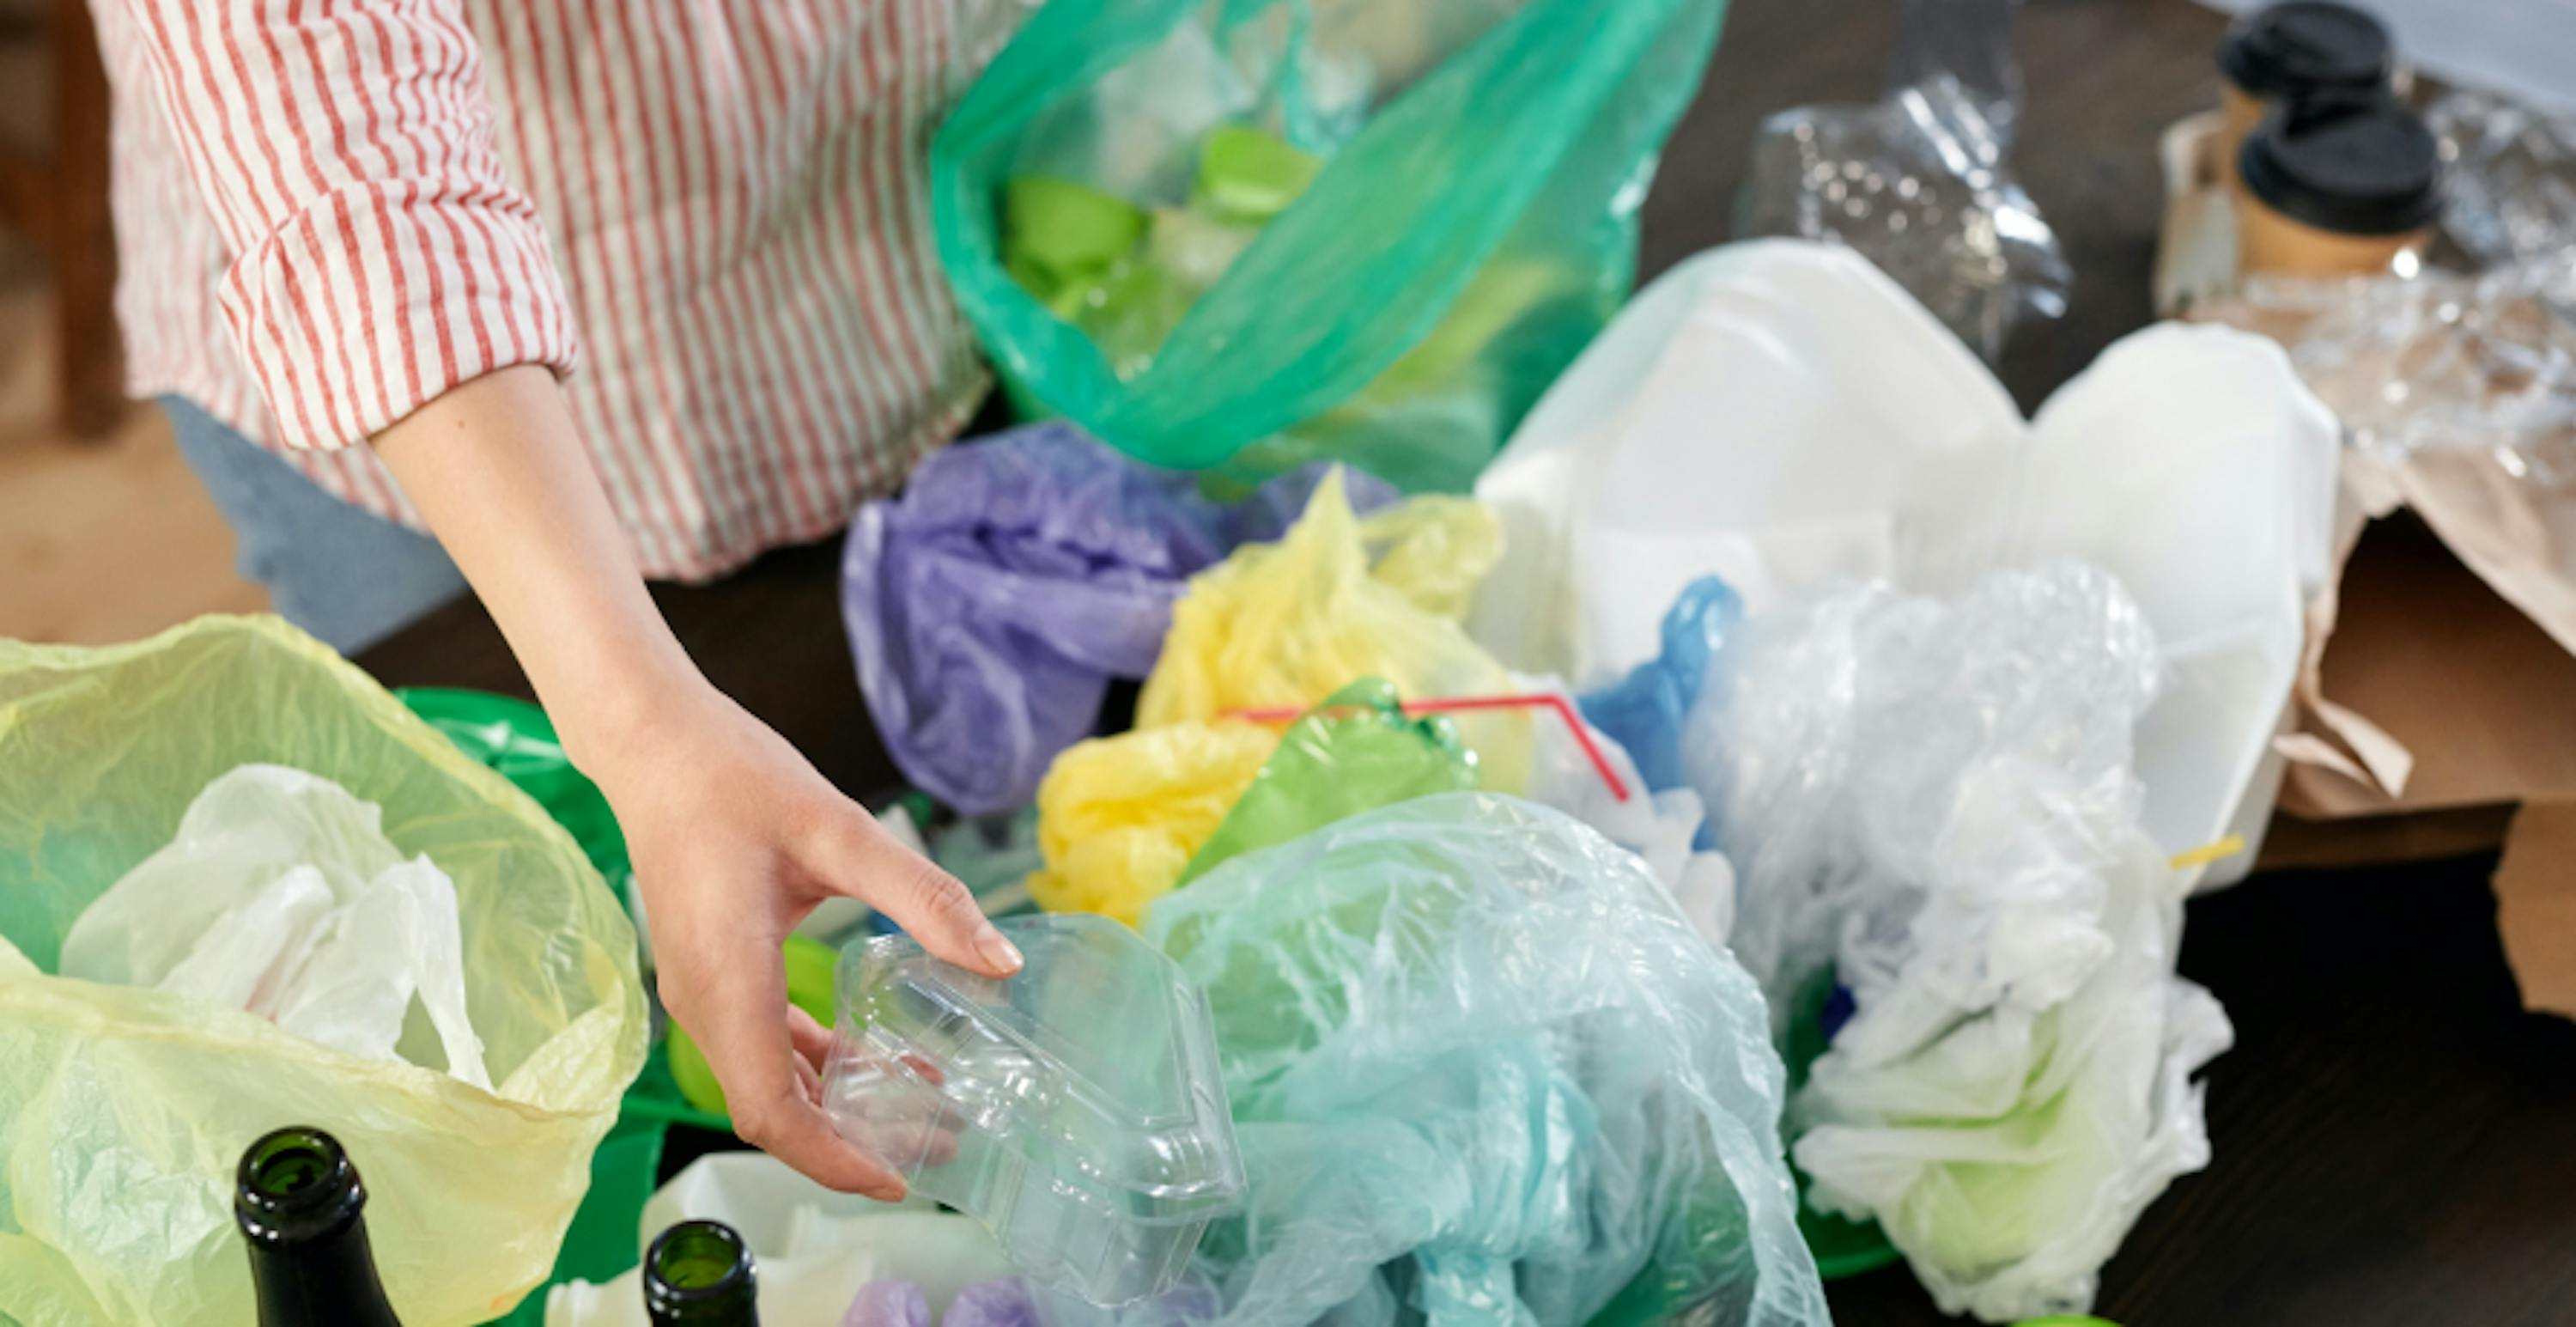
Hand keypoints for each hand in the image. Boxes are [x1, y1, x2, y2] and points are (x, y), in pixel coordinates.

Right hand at [583, 679, 1021, 1197]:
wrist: (653, 742)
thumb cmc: (735, 779)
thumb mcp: (842, 831)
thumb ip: (924, 899)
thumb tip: (1001, 962)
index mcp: (728, 980)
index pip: (772, 1110)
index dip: (833, 1158)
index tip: (901, 1178)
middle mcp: (704, 1001)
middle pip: (772, 1110)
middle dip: (851, 1141)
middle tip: (938, 1144)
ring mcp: (700, 990)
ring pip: (766, 1082)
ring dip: (837, 1103)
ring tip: (923, 1106)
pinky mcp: (710, 972)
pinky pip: (760, 1044)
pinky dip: (814, 1062)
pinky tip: (869, 1054)